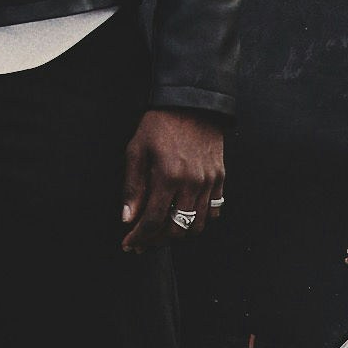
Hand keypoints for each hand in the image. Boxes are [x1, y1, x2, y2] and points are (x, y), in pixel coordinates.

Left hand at [121, 109, 224, 255]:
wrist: (192, 103)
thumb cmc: (159, 124)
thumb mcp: (137, 150)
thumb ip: (132, 187)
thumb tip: (127, 218)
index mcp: (168, 176)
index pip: (153, 221)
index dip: (139, 237)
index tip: (128, 244)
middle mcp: (192, 183)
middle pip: (177, 230)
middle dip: (156, 241)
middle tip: (142, 241)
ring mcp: (210, 182)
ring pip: (197, 225)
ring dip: (178, 234)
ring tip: (161, 231)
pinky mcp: (220, 178)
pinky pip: (214, 211)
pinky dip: (199, 219)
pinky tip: (184, 215)